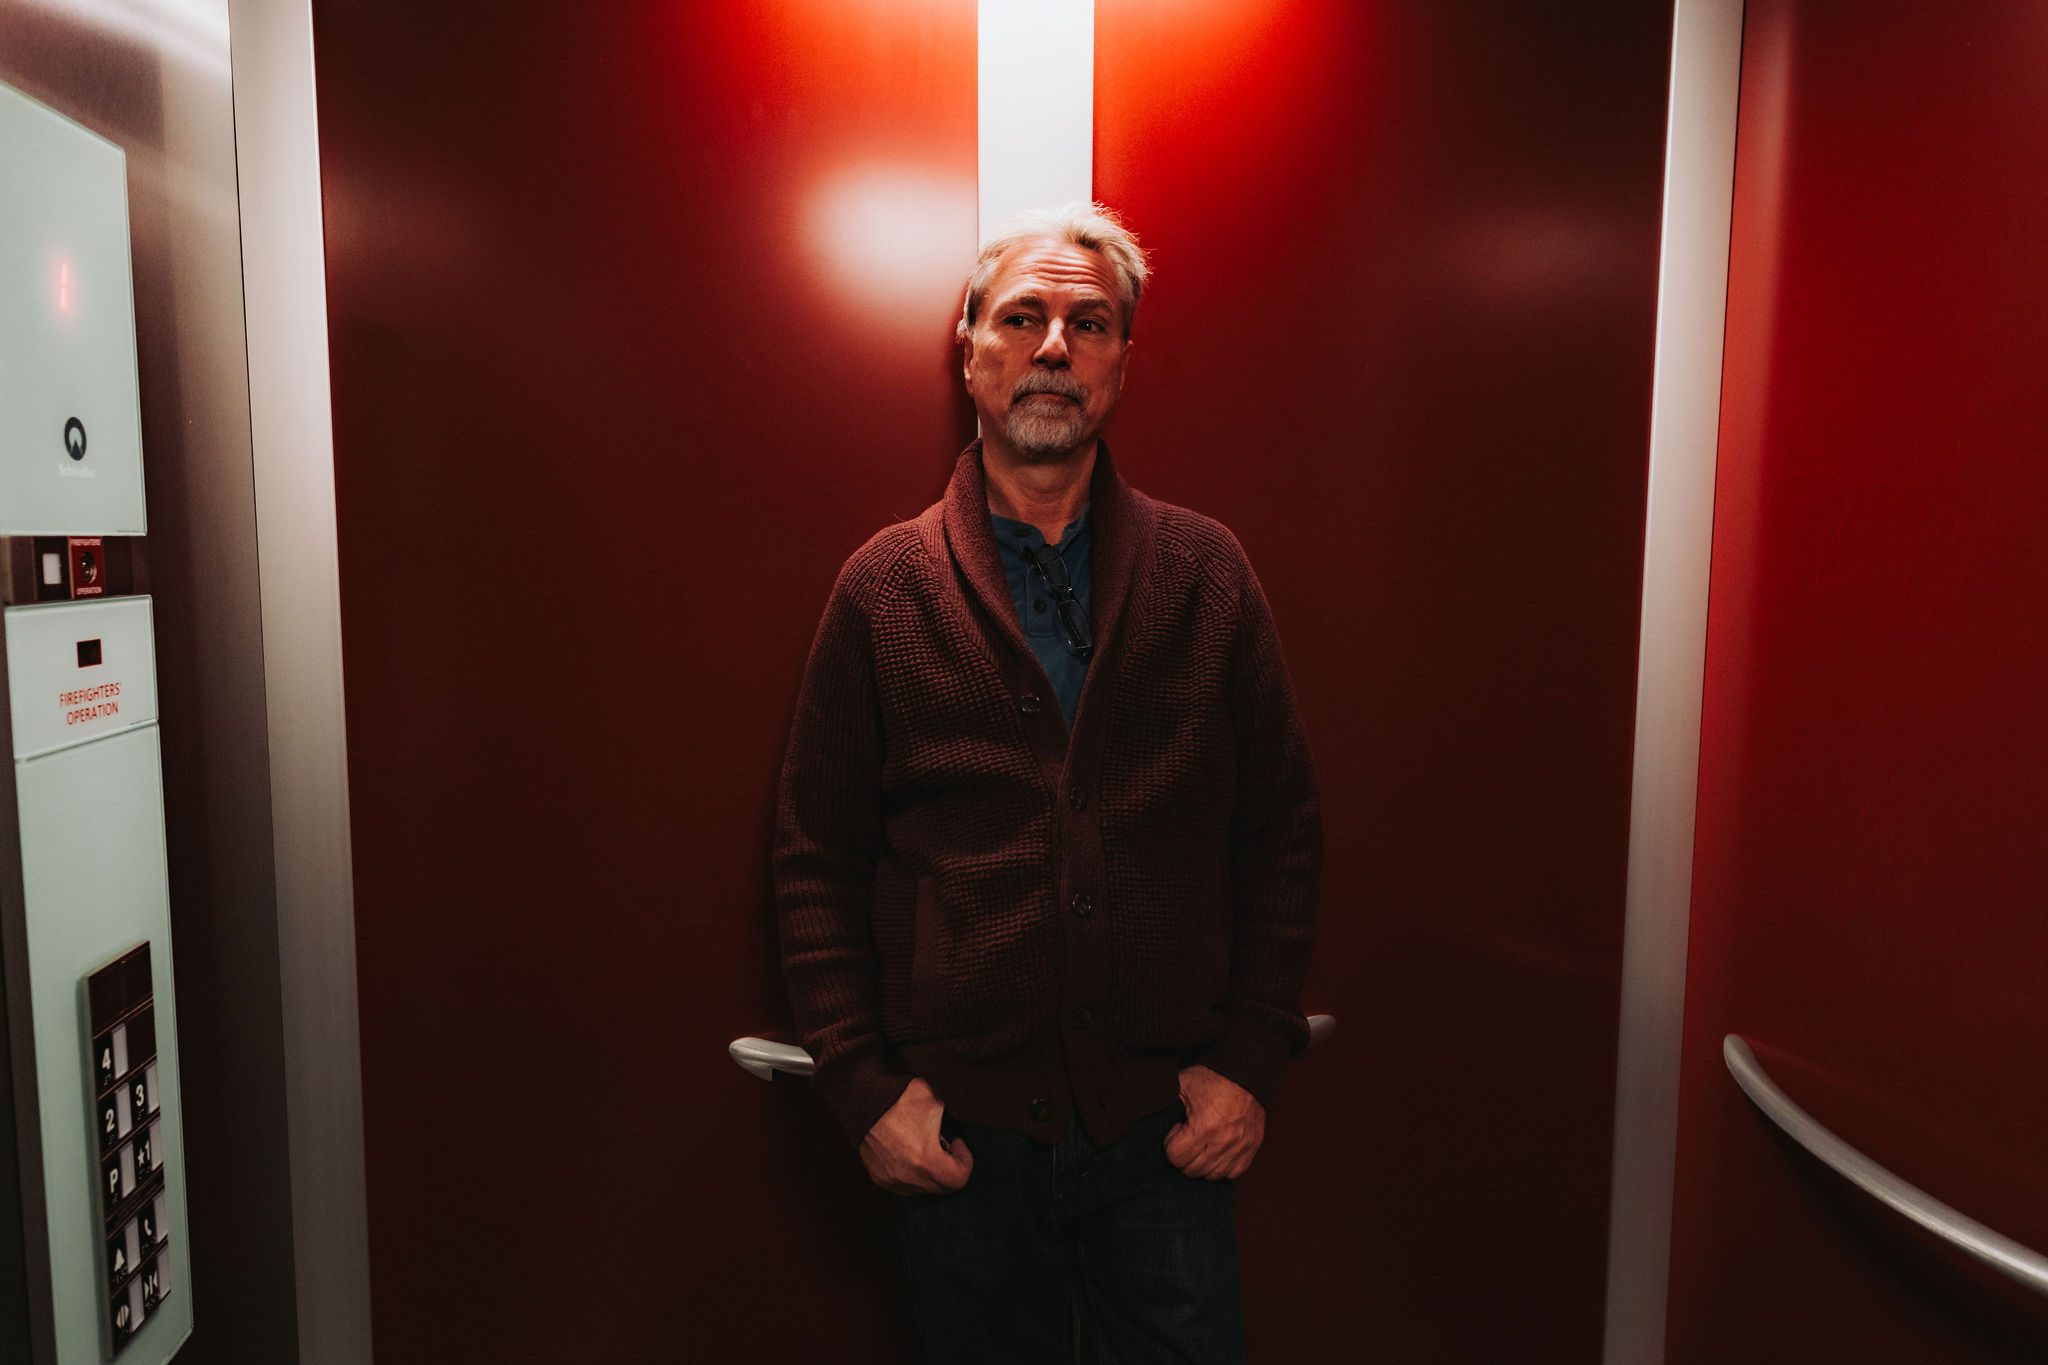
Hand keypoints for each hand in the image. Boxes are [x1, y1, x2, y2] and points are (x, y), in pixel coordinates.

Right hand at [859, 1078, 973, 1194]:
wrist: (862, 1098)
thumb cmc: (901, 1098)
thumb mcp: (937, 1100)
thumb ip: (957, 1115)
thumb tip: (969, 1118)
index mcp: (925, 1161)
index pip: (959, 1180)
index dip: (965, 1161)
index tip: (958, 1142)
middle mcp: (907, 1177)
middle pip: (943, 1188)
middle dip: (951, 1168)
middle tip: (947, 1146)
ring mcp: (891, 1180)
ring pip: (924, 1190)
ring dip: (933, 1174)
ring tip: (929, 1148)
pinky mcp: (879, 1178)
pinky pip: (906, 1187)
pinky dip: (916, 1176)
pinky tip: (913, 1153)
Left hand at [1164, 1065, 1265, 1179]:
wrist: (1246, 1072)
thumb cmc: (1214, 1078)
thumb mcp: (1183, 1084)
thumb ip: (1166, 1103)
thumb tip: (1149, 1112)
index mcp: (1204, 1127)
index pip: (1176, 1158)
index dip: (1170, 1144)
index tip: (1177, 1130)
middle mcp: (1223, 1143)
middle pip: (1192, 1171)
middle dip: (1184, 1156)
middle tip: (1188, 1137)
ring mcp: (1239, 1148)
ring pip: (1211, 1176)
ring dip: (1202, 1164)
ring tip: (1201, 1144)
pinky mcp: (1251, 1149)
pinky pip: (1232, 1174)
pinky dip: (1222, 1167)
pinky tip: (1216, 1152)